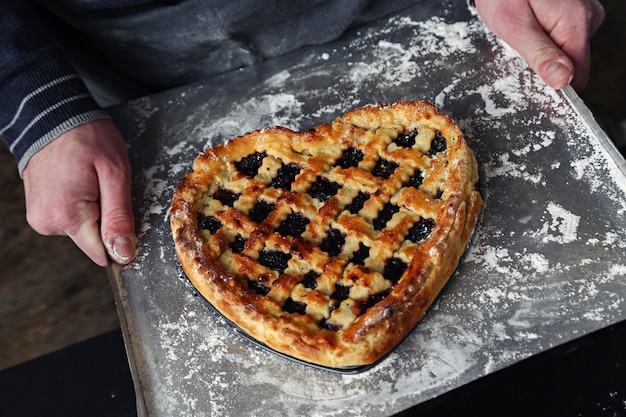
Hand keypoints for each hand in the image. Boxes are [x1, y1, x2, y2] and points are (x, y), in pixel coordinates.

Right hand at [22, 119, 136, 265]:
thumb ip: (119, 217)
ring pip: (82, 230)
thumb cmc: (87, 138)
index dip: (120, 243)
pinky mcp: (38, 210)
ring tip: (90, 181)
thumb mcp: (115, 174)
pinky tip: (79, 183)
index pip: (101, 254)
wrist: (53, 116)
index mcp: (68, 216)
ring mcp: (40, 217)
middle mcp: (48, 223)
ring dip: (94, 211)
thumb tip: (124, 253)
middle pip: (92, 241)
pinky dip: (80, 206)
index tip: (125, 218)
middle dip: (106, 219)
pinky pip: (69, 219)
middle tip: (105, 188)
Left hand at [474, 0, 604, 89]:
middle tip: (518, 47)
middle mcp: (587, 17)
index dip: (553, 83)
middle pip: (571, 65)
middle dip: (543, 65)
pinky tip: (528, 28)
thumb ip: (540, 55)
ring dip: (541, 52)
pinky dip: (543, 40)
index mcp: (576, 22)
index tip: (530, 77)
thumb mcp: (514, 26)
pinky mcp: (574, 15)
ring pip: (565, 53)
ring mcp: (583, 15)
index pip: (577, 75)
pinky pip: (561, 39)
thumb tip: (562, 80)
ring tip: (521, 32)